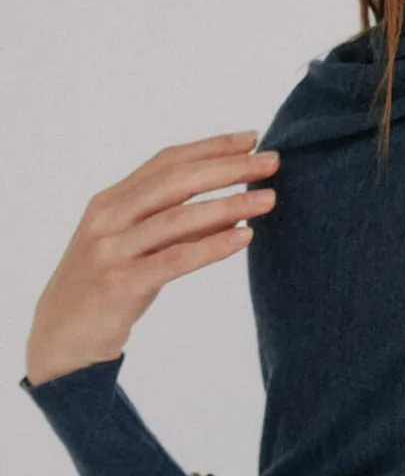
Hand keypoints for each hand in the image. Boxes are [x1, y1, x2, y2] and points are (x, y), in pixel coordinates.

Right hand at [24, 131, 279, 386]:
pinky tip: (244, 237)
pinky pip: (175, 260)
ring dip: (229, 205)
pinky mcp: (121, 284)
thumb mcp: (136, 248)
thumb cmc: (107, 287)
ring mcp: (112, 250)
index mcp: (110, 201)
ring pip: (178, 218)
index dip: (210, 147)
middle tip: (273, 162)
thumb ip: (175, 226)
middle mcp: (108, 218)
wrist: (60, 336)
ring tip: (269, 199)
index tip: (253, 138)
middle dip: (228, 168)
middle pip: (175, 181)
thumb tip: (234, 212)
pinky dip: (212, 246)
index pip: (166, 162)